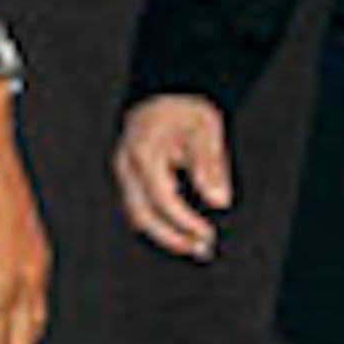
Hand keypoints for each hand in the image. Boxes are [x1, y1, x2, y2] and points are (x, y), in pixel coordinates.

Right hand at [111, 93, 233, 259]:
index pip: (162, 200)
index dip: (185, 222)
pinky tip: (180, 228)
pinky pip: (139, 207)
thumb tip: (219, 201)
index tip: (208, 234)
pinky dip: (159, 221)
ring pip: (137, 214)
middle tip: (200, 249)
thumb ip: (210, 165)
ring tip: (193, 244)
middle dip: (171, 238)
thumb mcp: (206, 129)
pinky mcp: (128, 178)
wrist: (164, 94)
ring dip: (164, 233)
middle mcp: (126, 166)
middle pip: (142, 215)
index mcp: (144, 153)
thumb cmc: (185, 110)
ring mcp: (123, 172)